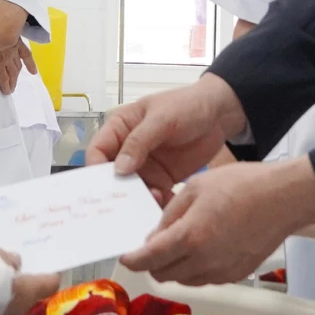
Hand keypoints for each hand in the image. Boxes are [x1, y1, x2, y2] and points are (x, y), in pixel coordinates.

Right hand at [0, 39, 37, 94]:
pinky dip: (6, 86)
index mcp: (15, 38)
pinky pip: (4, 78)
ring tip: (11, 88)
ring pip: (13, 73)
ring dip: (13, 82)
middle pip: (18, 65)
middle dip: (17, 74)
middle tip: (14, 82)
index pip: (26, 53)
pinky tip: (6, 91)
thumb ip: (1, 34)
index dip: (30, 63)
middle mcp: (13, 48)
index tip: (33, 72)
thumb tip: (1, 37)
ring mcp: (6, 57)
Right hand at [0, 247, 61, 314]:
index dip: (48, 272)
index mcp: (28, 291)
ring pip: (11, 304)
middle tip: (8, 267)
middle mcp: (20, 311)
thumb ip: (7, 258)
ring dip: (6, 292)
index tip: (41, 264)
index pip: (50, 283)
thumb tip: (15, 265)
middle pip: (29, 295)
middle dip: (22, 282)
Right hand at [90, 74, 248, 202]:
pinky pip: (153, 196)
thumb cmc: (187, 105)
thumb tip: (119, 169)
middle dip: (116, 191)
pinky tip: (165, 209)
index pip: (98, 151)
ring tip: (150, 205)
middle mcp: (128, 150)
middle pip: (112, 175)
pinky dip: (156, 204)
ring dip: (137, 200)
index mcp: (120, 128)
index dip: (95, 169)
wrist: (219, 114)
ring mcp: (145, 166)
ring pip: (132, 190)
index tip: (102, 186)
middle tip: (124, 206)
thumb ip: (139, 141)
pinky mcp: (162, 179)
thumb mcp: (162, 118)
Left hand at [120, 157, 314, 285]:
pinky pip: (204, 278)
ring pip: (183, 279)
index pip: (149, 259)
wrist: (283, 198)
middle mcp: (204, 261)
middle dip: (152, 262)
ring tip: (181, 242)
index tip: (126, 257)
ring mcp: (221, 272)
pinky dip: (195, 268)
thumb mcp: (195, 188)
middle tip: (153, 245)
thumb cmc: (243, 185)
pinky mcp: (235, 275)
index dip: (132, 260)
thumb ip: (170, 216)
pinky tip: (202, 247)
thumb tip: (154, 237)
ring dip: (174, 266)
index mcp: (190, 237)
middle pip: (163, 275)